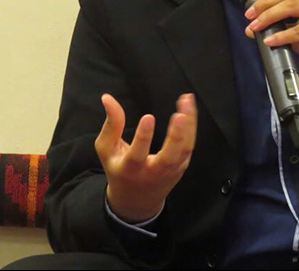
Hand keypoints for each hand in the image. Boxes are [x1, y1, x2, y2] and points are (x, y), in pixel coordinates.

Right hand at [94, 92, 196, 222]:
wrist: (137, 201)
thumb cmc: (119, 170)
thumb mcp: (107, 150)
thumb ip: (111, 124)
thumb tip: (107, 97)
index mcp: (130, 169)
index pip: (137, 154)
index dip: (144, 137)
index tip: (148, 117)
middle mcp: (153, 172)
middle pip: (169, 157)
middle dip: (176, 136)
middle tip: (179, 115)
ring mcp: (171, 170)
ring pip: (184, 150)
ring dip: (188, 125)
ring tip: (187, 101)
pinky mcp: (182, 166)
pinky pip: (189, 145)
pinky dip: (191, 126)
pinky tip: (189, 109)